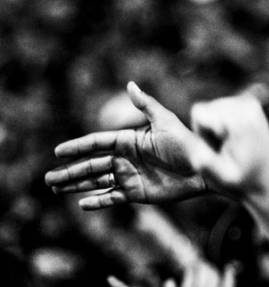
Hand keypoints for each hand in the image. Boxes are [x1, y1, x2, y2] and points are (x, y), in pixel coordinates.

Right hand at [45, 82, 206, 209]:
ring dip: (76, 185)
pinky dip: (98, 201)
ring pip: (96, 181)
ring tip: (55, 188)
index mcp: (129, 141)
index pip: (97, 144)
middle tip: (48, 178)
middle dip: (69, 171)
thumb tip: (130, 84)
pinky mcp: (137, 193)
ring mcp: (129, 176)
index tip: (58, 152)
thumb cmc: (186, 143)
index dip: (77, 148)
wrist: (202, 169)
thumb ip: (146, 105)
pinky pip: (112, 197)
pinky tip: (82, 203)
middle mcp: (125, 159)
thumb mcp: (165, 122)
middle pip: (91, 165)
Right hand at [187, 94, 268, 199]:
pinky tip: (235, 139)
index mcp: (240, 121)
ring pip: (212, 107)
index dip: (200, 132)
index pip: (199, 112)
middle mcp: (248, 106)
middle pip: (205, 107)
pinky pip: (221, 107)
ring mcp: (251, 103)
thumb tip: (180, 139)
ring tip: (231, 146)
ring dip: (215, 126)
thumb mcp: (220, 176)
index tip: (216, 149)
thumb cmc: (241, 182)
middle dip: (208, 128)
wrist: (268, 181)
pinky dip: (223, 122)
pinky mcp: (251, 104)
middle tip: (224, 150)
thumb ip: (201, 158)